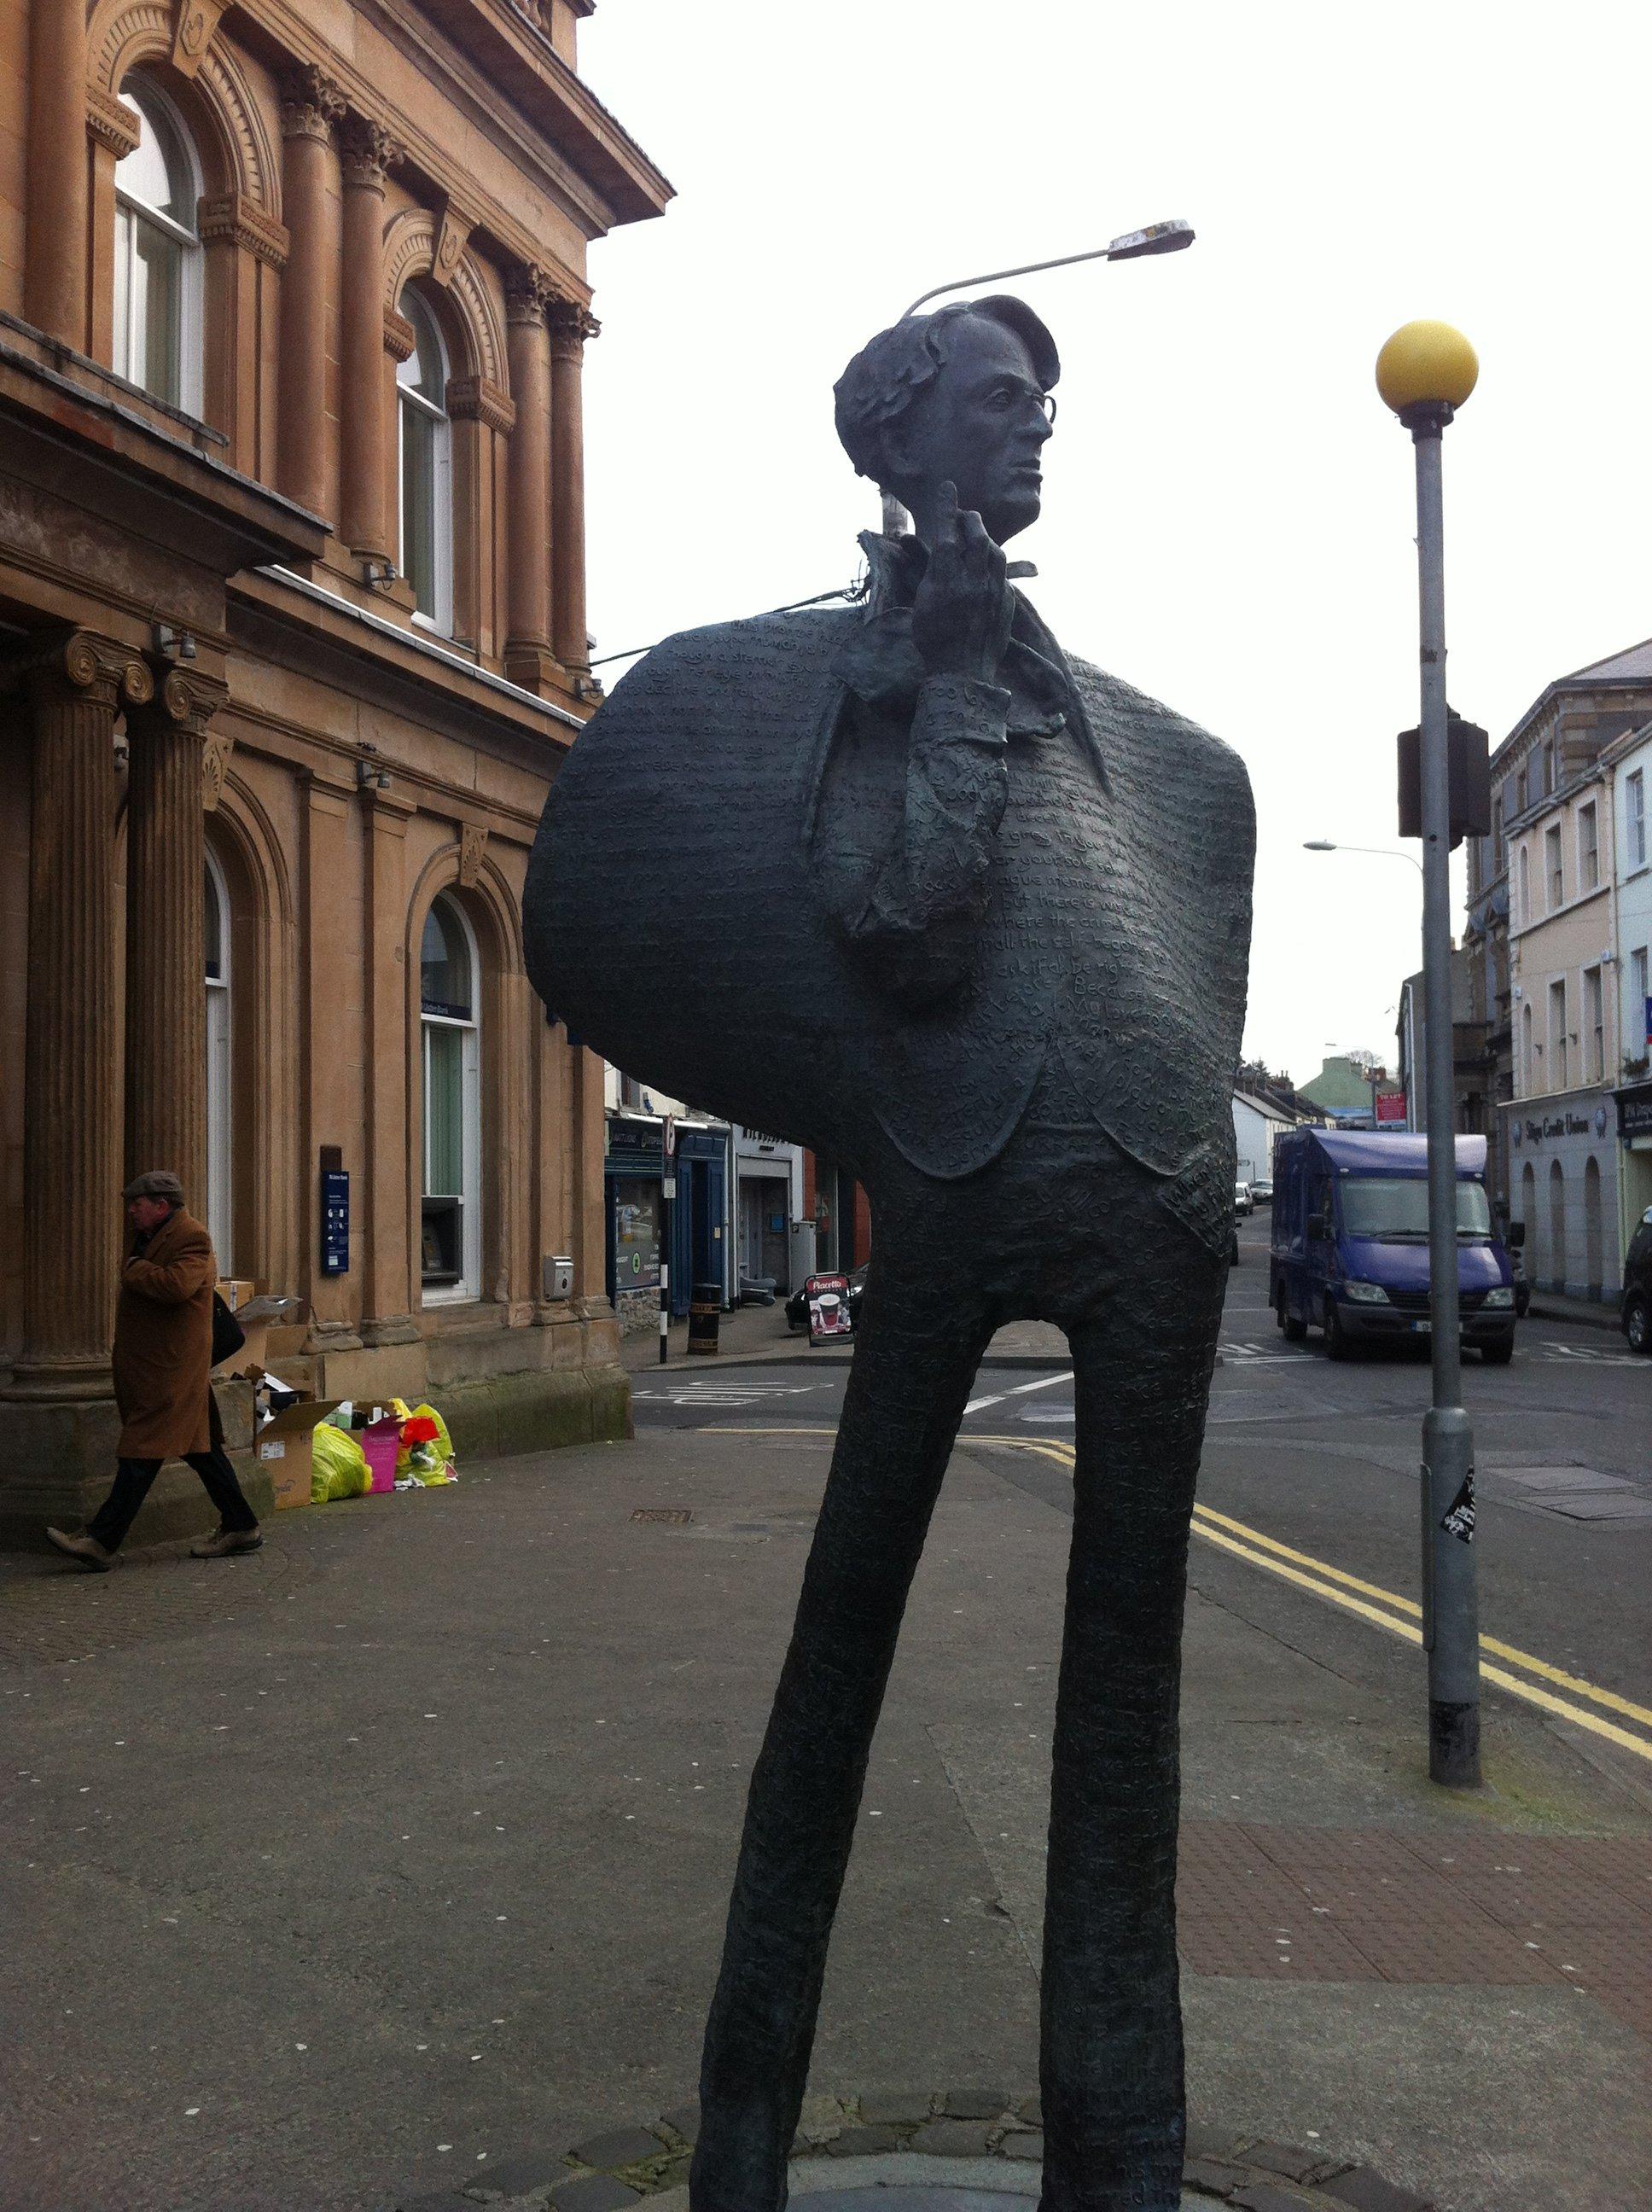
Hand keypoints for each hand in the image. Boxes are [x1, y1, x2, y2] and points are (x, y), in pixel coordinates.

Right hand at [912, 482, 1013, 685]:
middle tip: (964, 515)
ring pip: (995, 552)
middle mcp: (973, 582)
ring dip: (985, 538)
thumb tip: (908, 539)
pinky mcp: (1007, 602)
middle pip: (977, 537)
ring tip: (976, 536)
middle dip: (970, 520)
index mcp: (947, 581)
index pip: (948, 534)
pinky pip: (1003, 572)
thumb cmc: (934, 640)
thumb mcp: (921, 603)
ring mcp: (994, 591)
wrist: (963, 673)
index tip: (948, 487)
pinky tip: (987, 563)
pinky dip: (994, 561)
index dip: (947, 508)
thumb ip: (920, 568)